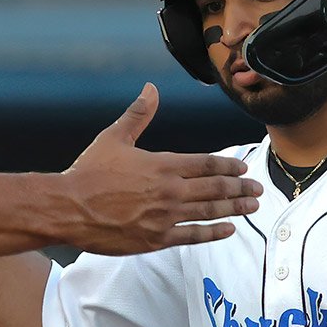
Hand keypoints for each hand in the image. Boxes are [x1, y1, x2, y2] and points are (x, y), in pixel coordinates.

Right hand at [60, 83, 260, 254]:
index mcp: (163, 164)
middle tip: (258, 188)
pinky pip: (193, 236)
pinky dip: (214, 233)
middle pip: (216, 188)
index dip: (229, 166)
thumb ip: (138, 115)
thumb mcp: (113, 138)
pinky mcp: (156, 238)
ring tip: (252, 206)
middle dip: (240, 187)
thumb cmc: (88, 172)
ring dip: (235, 208)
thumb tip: (151, 88)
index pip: (207, 164)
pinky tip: (229, 229)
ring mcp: (165, 216)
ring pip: (210, 212)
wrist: (68, 208)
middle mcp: (170, 190)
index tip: (243, 167)